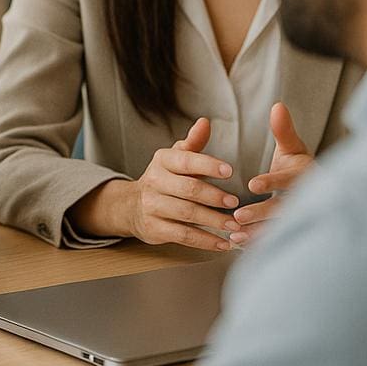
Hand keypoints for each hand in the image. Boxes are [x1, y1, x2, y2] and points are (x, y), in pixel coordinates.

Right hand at [126, 117, 239, 249]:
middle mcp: (154, 182)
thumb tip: (205, 122)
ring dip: (213, 220)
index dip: (207, 165)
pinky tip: (224, 243)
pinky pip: (183, 235)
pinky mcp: (155, 228)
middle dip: (213, 196)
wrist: (131, 206)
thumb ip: (193, 143)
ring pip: (186, 213)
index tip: (229, 170)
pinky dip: (206, 240)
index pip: (185, 160)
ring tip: (235, 225)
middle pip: (187, 189)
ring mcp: (152, 206)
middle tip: (235, 202)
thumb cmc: (164, 179)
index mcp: (162, 161)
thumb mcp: (175, 158)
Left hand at [231, 102, 313, 241]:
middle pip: (284, 208)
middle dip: (261, 213)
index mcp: (305, 176)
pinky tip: (237, 244)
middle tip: (237, 217)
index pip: (290, 180)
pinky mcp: (291, 231)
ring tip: (233, 235)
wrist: (314, 193)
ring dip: (257, 232)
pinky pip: (275, 238)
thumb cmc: (297, 167)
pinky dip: (257, 242)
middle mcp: (305, 199)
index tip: (253, 184)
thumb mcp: (292, 149)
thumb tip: (277, 105)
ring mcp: (300, 217)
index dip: (273, 181)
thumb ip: (284, 130)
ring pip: (278, 227)